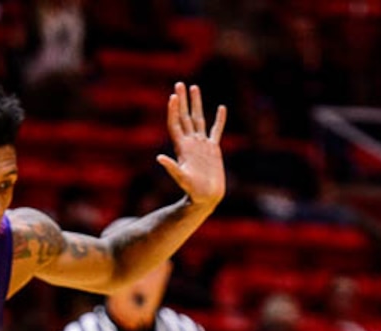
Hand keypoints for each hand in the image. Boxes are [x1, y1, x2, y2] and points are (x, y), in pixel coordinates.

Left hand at [156, 83, 225, 211]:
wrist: (206, 198)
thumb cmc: (193, 191)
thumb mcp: (181, 178)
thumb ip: (172, 168)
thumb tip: (159, 158)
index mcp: (182, 147)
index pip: (176, 124)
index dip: (173, 111)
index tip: (173, 96)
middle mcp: (191, 143)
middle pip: (185, 117)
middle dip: (182, 101)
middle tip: (179, 84)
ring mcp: (202, 145)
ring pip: (199, 119)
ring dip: (196, 104)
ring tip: (194, 87)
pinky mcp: (213, 149)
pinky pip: (216, 130)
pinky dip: (219, 119)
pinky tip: (221, 108)